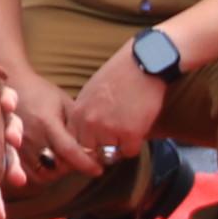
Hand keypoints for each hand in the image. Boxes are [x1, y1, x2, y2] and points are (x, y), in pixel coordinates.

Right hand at [8, 70, 103, 186]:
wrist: (11, 85)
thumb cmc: (41, 92)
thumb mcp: (63, 102)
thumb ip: (77, 124)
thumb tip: (95, 146)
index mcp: (46, 123)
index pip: (69, 151)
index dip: (86, 163)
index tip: (99, 170)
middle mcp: (29, 137)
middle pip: (56, 168)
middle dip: (71, 168)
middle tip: (78, 161)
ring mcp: (16, 147)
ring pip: (42, 175)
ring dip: (56, 172)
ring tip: (62, 162)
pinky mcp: (8, 153)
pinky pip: (28, 174)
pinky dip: (40, 173)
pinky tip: (47, 164)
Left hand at [65, 39, 173, 157]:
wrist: (143, 63)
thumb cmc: (120, 75)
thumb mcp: (91, 93)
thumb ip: (84, 114)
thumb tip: (83, 134)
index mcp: (78, 112)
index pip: (73, 143)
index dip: (85, 147)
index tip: (94, 146)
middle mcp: (89, 123)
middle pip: (90, 153)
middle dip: (100, 151)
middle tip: (114, 141)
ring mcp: (108, 129)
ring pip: (110, 155)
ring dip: (119, 147)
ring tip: (127, 130)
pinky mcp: (129, 133)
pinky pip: (129, 152)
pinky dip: (135, 145)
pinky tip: (138, 129)